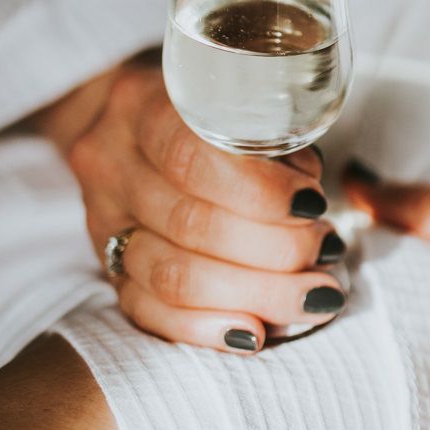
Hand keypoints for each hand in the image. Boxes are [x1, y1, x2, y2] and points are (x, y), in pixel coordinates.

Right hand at [31, 59, 346, 353]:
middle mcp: (112, 165)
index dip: (258, 190)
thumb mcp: (228, 95)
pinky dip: (205, 329)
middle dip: (272, 249)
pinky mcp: (107, 267)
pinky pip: (147, 312)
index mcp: (139, 106)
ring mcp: (103, 221)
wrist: (122, 122)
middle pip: (189, 224)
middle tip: (326, 252)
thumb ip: (265, 136)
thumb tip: (307, 196)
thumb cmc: (196, 106)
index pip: (191, 157)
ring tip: (312, 296)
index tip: (312, 204)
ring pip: (171, 276)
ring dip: (254, 295)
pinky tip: (254, 334)